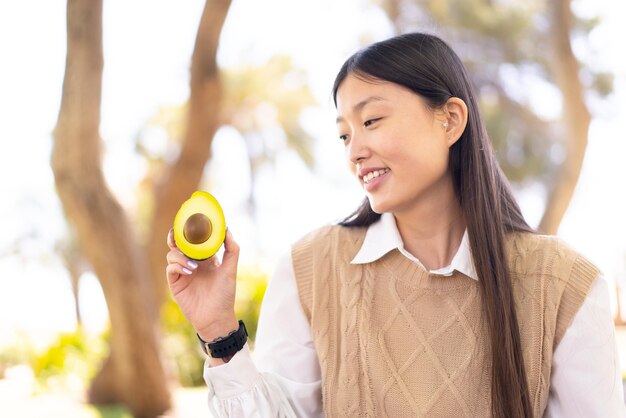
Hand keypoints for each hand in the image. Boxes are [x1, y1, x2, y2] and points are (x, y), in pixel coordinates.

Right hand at [166, 227, 238, 343]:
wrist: (216, 317)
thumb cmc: (225, 294)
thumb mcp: (230, 269)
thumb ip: (231, 249)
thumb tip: (227, 228)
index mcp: (205, 257)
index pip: (194, 239)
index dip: (191, 229)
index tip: (192, 219)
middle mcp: (192, 262)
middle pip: (178, 243)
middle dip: (176, 235)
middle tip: (179, 232)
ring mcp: (182, 271)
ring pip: (172, 253)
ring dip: (181, 254)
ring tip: (194, 265)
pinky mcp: (175, 282)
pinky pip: (170, 268)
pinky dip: (178, 265)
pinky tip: (189, 270)